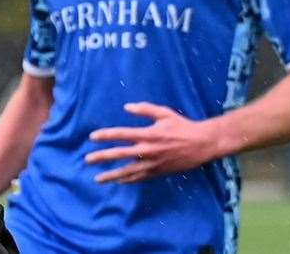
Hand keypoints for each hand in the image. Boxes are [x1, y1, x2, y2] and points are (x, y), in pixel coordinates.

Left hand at [85, 102, 223, 183]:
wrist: (202, 144)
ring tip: (97, 178)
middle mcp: (148, 150)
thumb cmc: (182, 126)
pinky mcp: (158, 172)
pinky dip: (127, 180)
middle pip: (120, 154)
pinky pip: (140, 178)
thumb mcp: (164, 113)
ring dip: (111, 175)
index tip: (92, 137)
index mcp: (148, 134)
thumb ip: (144, 109)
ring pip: (128, 171)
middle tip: (87, 160)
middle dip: (102, 157)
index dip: (105, 135)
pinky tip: (117, 181)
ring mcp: (153, 163)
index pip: (121, 134)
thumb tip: (125, 107)